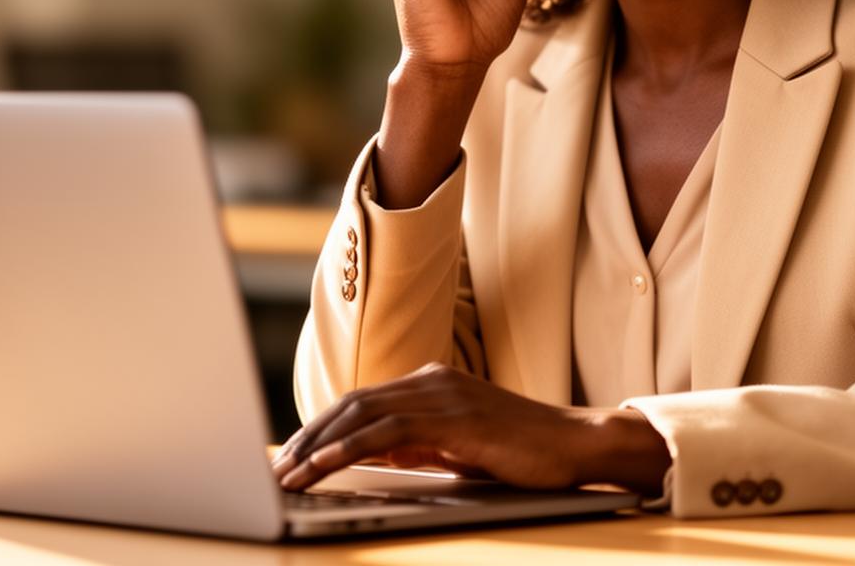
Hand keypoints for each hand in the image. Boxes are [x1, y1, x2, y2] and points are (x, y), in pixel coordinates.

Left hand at [270, 363, 670, 494]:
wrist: (578, 446)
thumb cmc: (523, 454)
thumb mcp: (459, 448)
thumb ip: (418, 445)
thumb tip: (372, 457)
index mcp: (431, 383)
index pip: (362, 402)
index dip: (321, 427)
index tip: (292, 454)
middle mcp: (431, 380)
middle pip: (352, 403)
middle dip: (308, 437)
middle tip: (277, 467)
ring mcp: (442, 394)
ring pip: (361, 414)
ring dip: (318, 446)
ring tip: (289, 474)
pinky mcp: (453, 416)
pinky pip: (387, 431)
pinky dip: (348, 447)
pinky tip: (323, 464)